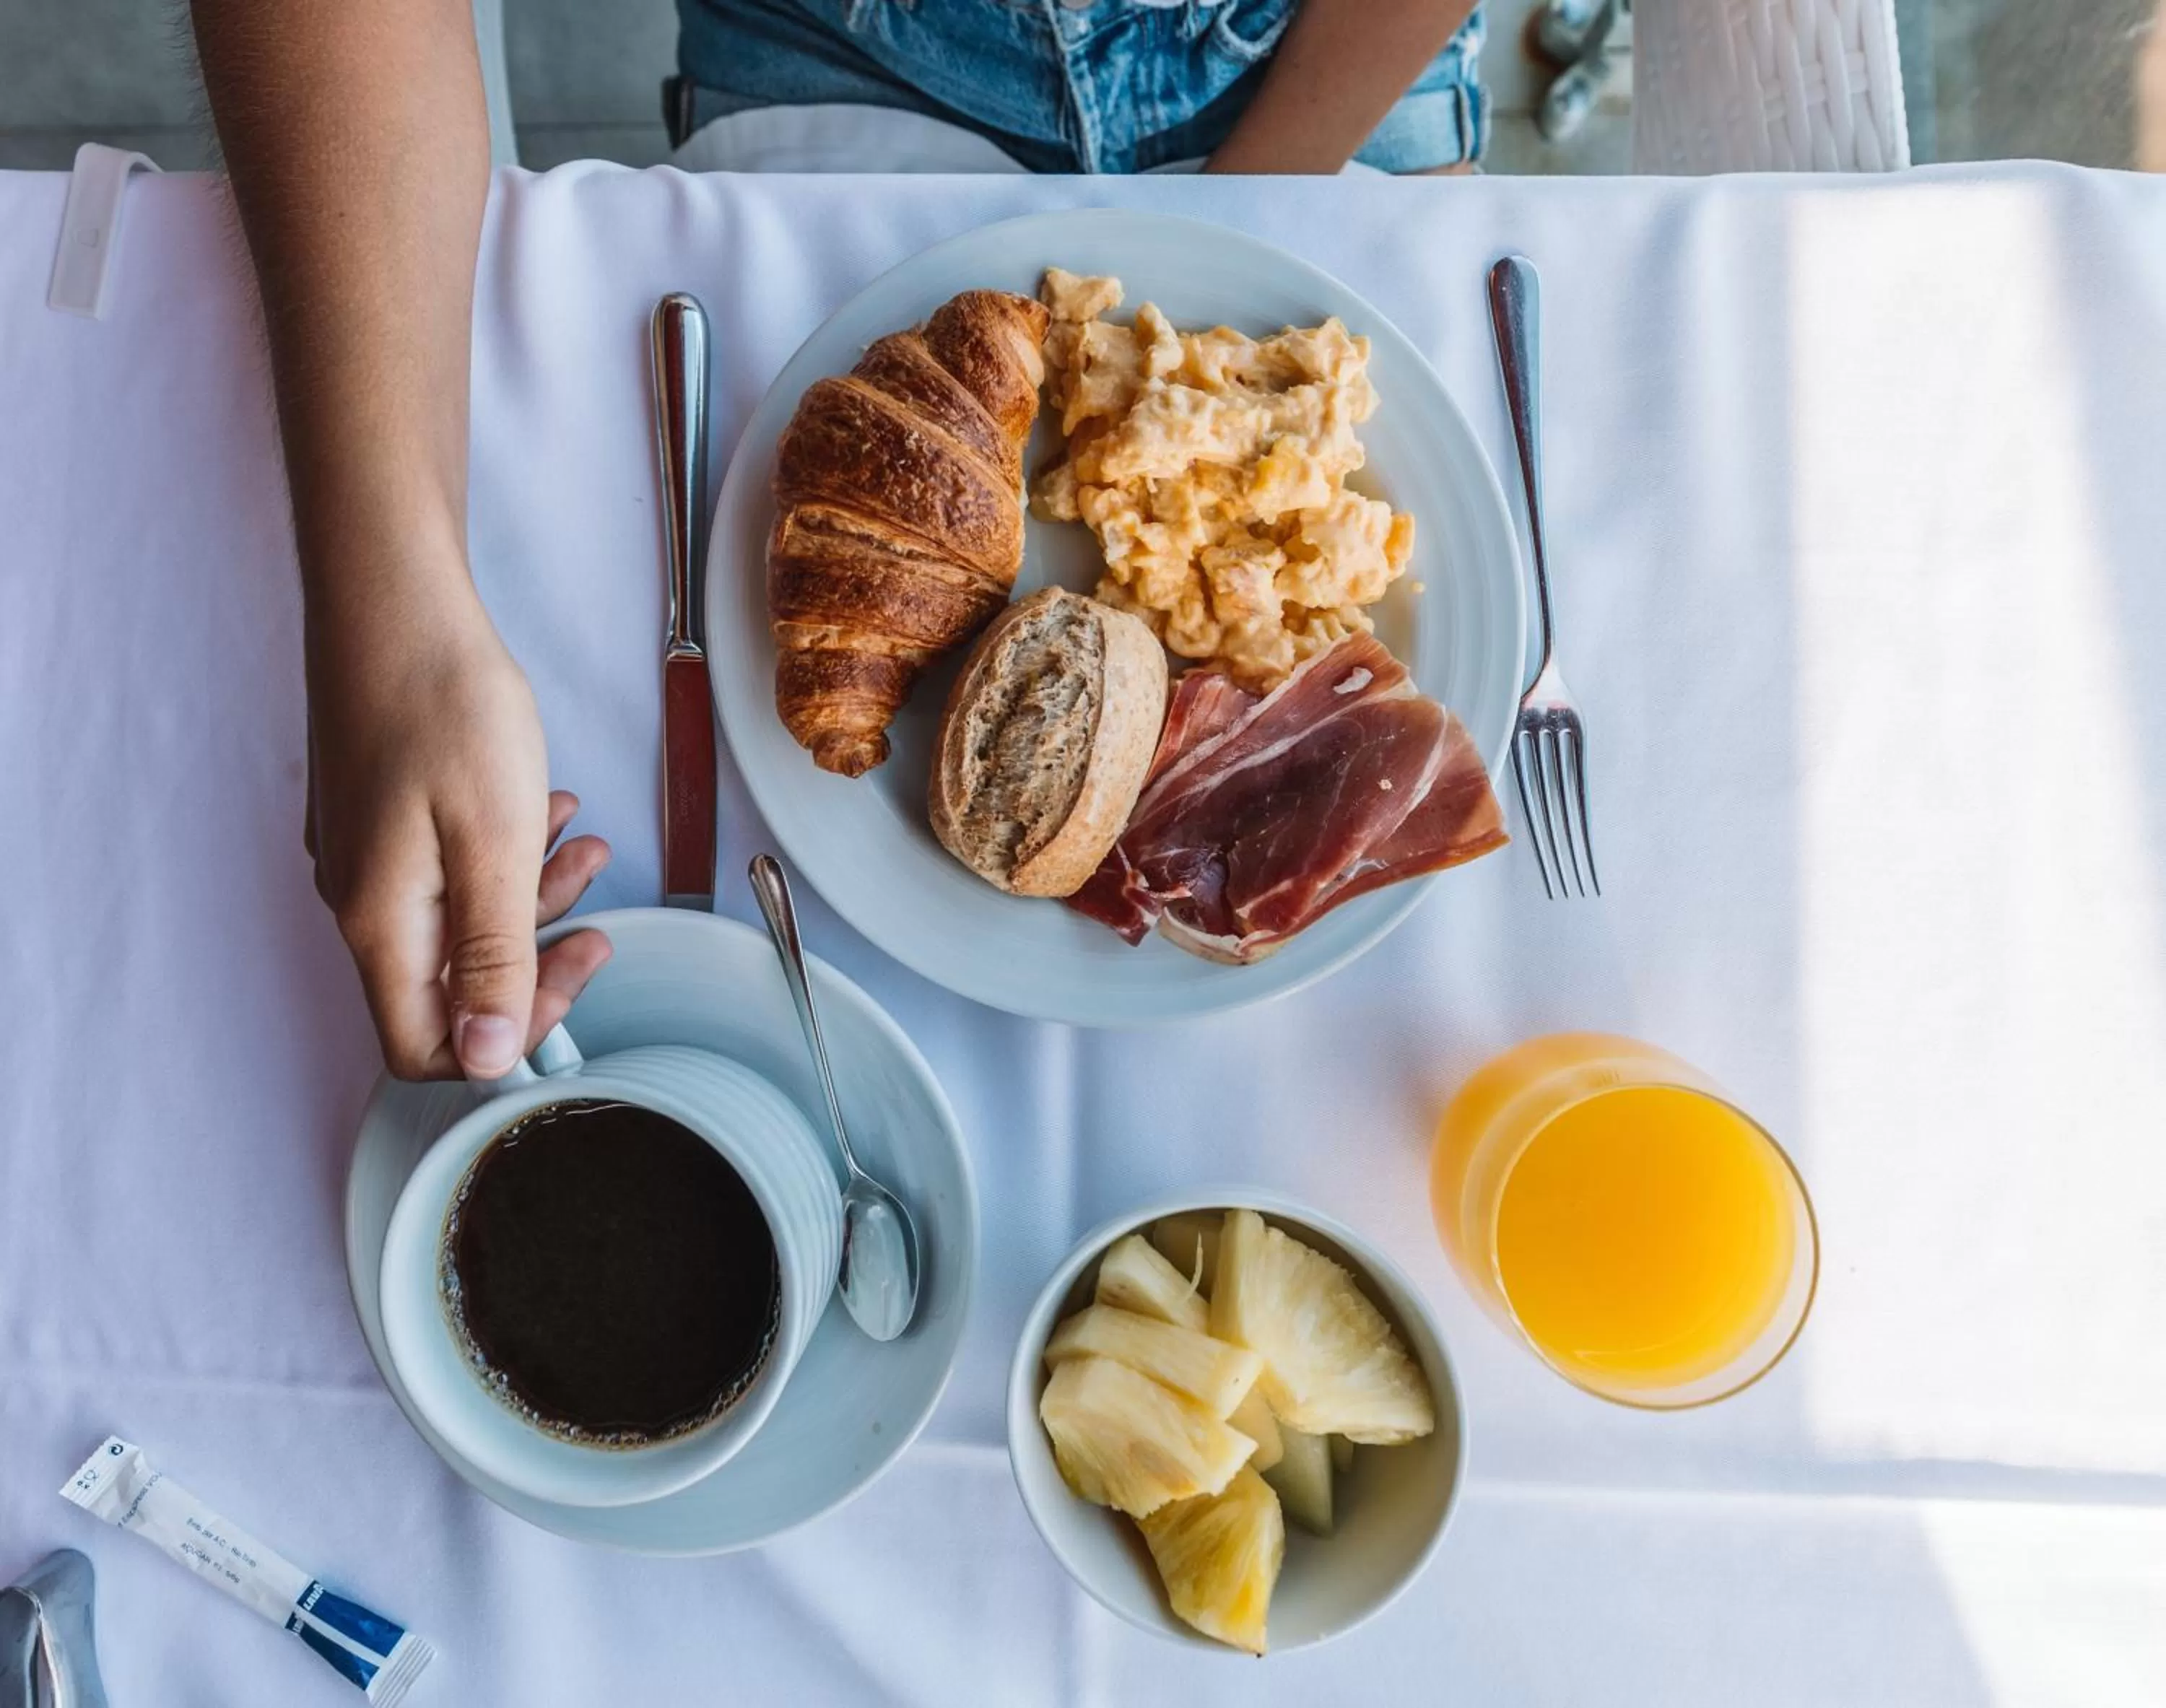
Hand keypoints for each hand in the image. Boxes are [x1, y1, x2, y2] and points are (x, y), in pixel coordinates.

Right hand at [304, 583, 611, 1079]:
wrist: (393, 597)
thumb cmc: (444, 705)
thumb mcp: (495, 844)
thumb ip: (494, 958)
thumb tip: (490, 1059)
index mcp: (380, 921)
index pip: (427, 1045)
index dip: (507, 1037)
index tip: (575, 976)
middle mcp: (359, 899)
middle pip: (446, 987)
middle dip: (534, 960)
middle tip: (600, 922)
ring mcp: (362, 853)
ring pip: (454, 921)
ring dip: (531, 897)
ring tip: (588, 848)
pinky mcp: (376, 812)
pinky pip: (443, 867)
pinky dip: (503, 854)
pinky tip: (545, 809)